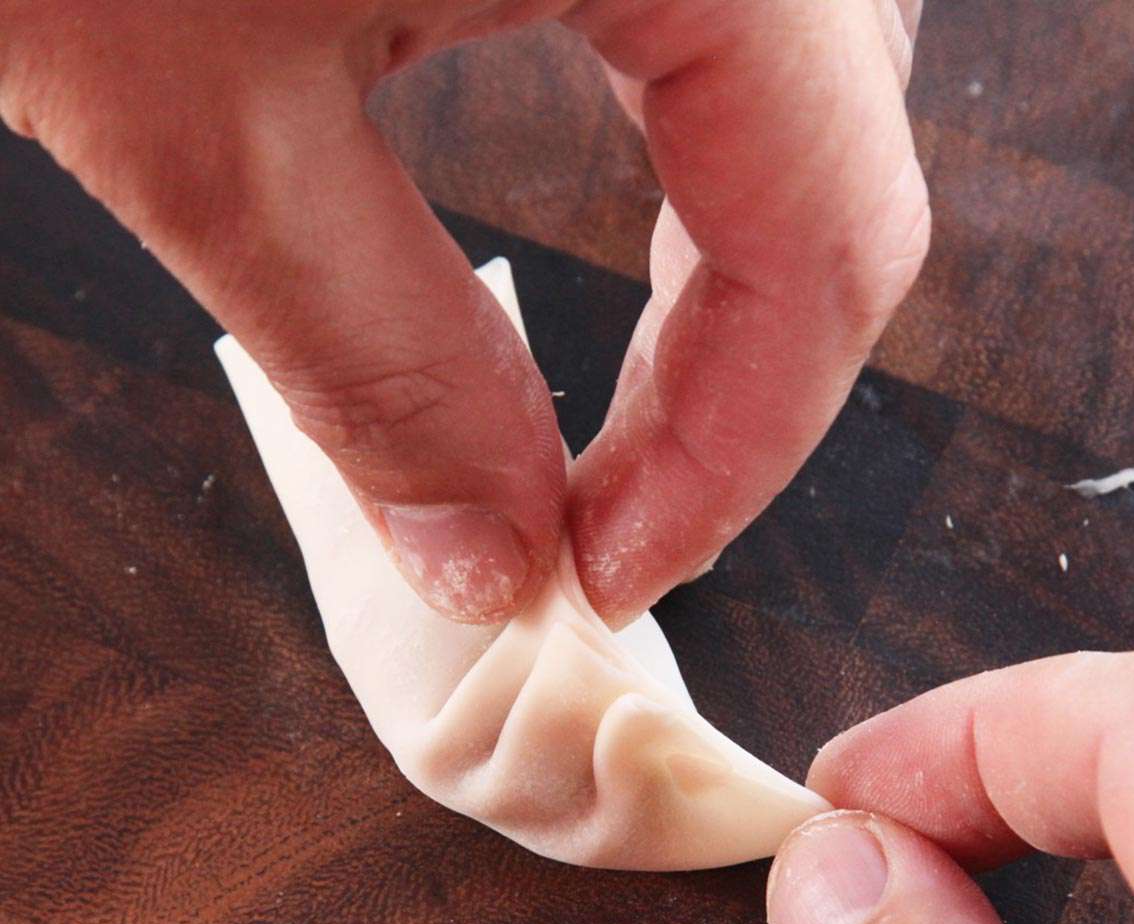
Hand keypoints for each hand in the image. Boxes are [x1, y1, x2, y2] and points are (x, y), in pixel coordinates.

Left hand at [0, 0, 927, 622]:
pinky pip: (750, 29)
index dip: (736, 451)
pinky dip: (706, 158)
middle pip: (848, 182)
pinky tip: (646, 226)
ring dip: (742, 277)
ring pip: (820, 105)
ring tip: (639, 410)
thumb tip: (489, 558)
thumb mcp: (196, 107)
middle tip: (619, 515)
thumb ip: (381, 363)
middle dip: (743, 387)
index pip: (828, 243)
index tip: (614, 571)